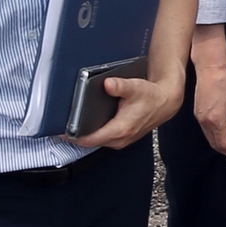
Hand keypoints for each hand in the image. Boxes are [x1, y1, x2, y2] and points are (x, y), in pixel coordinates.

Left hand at [70, 69, 185, 150]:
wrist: (164, 103)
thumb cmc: (151, 97)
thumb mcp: (135, 87)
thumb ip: (120, 86)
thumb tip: (108, 84)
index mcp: (120, 129)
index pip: (90, 139)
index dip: (73, 136)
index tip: (61, 131)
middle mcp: (120, 139)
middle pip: (89, 142)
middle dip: (75, 135)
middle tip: (61, 125)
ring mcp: (120, 140)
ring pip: (95, 142)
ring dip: (84, 136)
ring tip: (71, 125)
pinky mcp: (121, 138)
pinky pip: (102, 140)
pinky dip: (93, 135)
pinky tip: (86, 126)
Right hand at [195, 58, 225, 156]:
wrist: (210, 70)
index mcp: (216, 121)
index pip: (223, 144)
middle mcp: (205, 122)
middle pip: (215, 144)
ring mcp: (199, 118)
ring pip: (210, 138)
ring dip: (221, 140)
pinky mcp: (197, 113)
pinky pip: (206, 130)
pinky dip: (216, 133)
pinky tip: (225, 126)